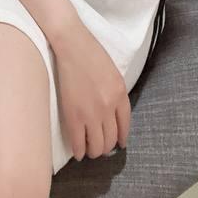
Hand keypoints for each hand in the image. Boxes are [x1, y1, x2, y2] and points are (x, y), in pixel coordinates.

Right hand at [53, 20, 130, 160]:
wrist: (72, 45)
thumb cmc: (91, 54)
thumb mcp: (113, 74)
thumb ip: (116, 95)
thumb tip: (113, 115)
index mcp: (121, 95)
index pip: (125, 126)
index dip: (120, 138)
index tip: (118, 143)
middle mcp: (109, 107)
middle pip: (111, 140)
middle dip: (105, 147)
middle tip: (99, 146)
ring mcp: (91, 113)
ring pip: (97, 146)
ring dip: (93, 151)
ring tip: (88, 149)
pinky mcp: (74, 116)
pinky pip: (78, 143)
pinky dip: (79, 151)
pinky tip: (78, 152)